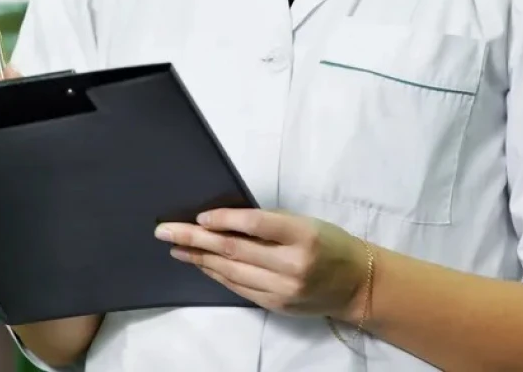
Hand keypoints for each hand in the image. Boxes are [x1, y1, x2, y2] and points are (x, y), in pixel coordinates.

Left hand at [155, 209, 366, 319]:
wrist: (357, 283)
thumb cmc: (330, 243)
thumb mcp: (306, 223)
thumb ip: (270, 223)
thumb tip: (224, 221)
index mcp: (303, 235)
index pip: (256, 224)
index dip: (225, 219)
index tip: (199, 217)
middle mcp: (292, 265)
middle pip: (235, 250)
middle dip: (196, 240)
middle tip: (166, 231)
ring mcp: (283, 290)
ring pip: (232, 272)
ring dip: (199, 259)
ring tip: (175, 248)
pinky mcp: (276, 306)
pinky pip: (239, 288)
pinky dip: (217, 275)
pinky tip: (201, 264)